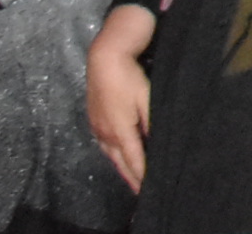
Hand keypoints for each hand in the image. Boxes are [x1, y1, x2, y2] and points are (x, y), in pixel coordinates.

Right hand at [86, 3, 157, 190]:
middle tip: (141, 192)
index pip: (134, 160)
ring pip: (110, 154)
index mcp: (120, 131)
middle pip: (120, 162)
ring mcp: (97, 127)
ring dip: (121, 167)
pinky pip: (104, 145)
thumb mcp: (147, 99)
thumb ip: (151, 124)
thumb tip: (158, 144)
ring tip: (131, 178)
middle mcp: (106, 134)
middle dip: (131, 177)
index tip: (150, 189)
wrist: (105, 58)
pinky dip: (113, 154)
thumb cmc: (130, 77)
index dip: (142, 177)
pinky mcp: (93, 119)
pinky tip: (117, 155)